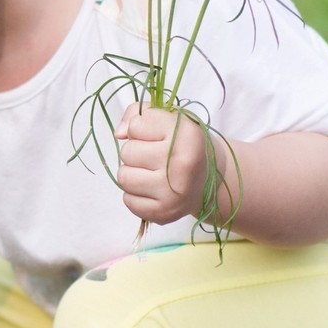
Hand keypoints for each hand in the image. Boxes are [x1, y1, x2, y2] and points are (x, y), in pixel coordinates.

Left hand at [114, 103, 223, 225]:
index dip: (140, 128)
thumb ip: (137, 114)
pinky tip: (152, 189)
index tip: (157, 135)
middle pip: (127, 152)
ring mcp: (173, 192)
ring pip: (123, 177)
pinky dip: (135, 194)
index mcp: (186, 135)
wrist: (209, 179)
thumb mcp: (169, 118)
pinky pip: (127, 200)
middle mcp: (182, 164)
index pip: (136, 125)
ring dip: (132, 173)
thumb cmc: (183, 144)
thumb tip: (118, 134)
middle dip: (135, 151)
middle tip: (154, 156)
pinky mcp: (163, 213)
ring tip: (151, 172)